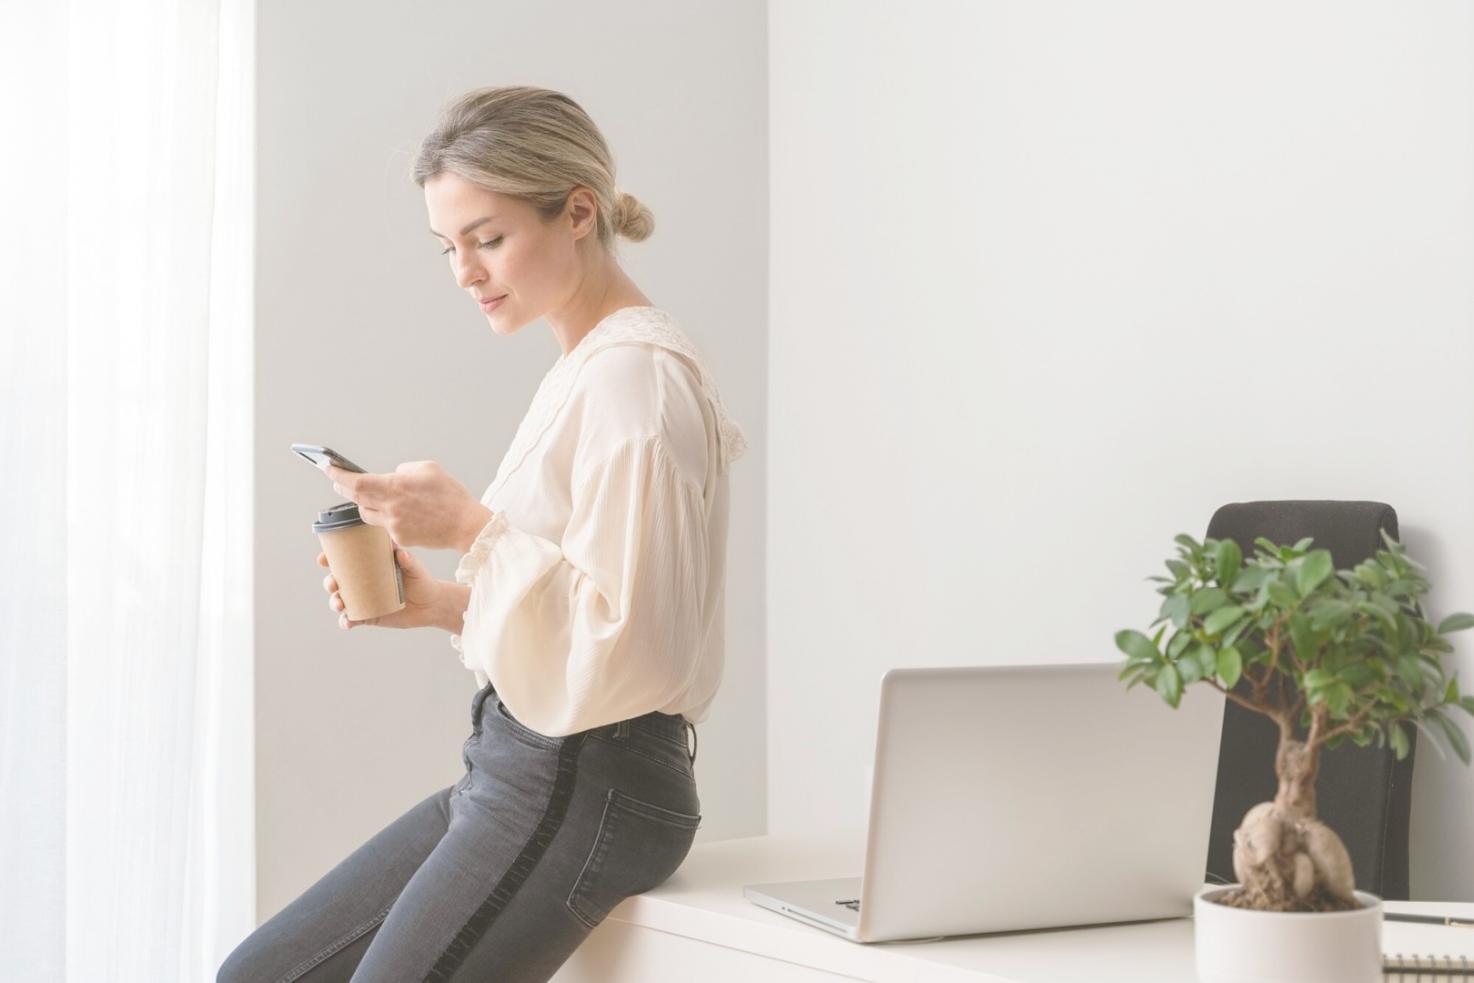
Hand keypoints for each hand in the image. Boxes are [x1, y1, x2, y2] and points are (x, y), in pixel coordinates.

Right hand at [318, 544, 442, 630]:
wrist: (431, 605)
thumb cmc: (421, 580)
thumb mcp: (415, 568)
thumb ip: (408, 560)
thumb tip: (399, 553)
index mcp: (368, 567)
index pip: (344, 561)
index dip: (330, 560)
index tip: (323, 559)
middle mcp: (361, 584)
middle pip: (336, 582)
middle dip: (329, 583)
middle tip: (333, 584)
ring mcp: (363, 601)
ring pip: (341, 601)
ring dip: (334, 603)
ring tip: (340, 604)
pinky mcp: (369, 617)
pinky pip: (352, 620)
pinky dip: (346, 622)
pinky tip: (347, 622)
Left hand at [325, 460, 484, 550]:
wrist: (466, 525)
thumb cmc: (451, 494)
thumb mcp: (429, 468)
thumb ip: (404, 469)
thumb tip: (392, 475)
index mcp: (396, 486)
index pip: (356, 482)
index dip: (338, 475)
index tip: (327, 468)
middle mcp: (391, 507)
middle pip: (355, 497)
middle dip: (343, 488)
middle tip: (338, 480)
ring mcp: (393, 525)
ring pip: (366, 513)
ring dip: (364, 504)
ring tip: (371, 497)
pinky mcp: (400, 537)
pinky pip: (384, 525)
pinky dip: (385, 517)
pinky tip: (398, 513)